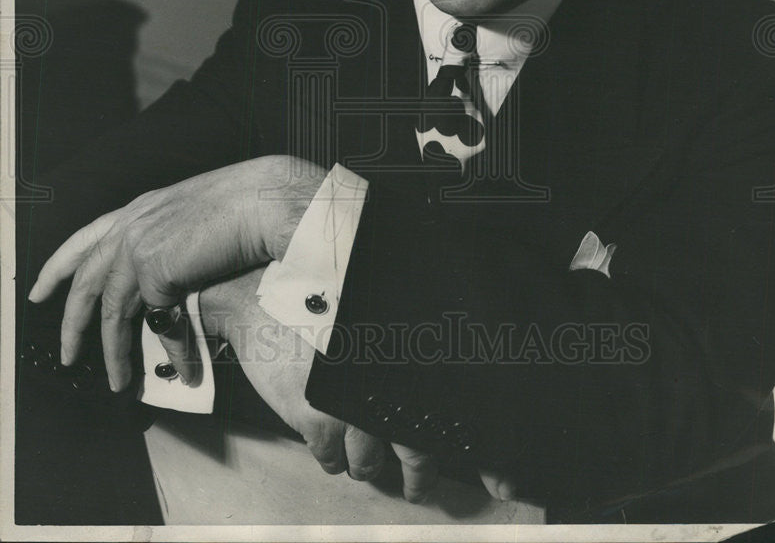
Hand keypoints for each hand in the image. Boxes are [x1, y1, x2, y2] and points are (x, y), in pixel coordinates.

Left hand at [28, 155, 325, 390]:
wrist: (265, 200)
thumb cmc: (250, 201)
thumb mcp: (197, 216)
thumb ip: (173, 242)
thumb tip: (171, 282)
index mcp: (142, 208)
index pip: (85, 238)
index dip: (58, 266)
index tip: (41, 290)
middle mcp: (132, 223)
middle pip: (85, 279)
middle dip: (71, 322)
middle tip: (67, 354)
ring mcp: (138, 246)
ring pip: (111, 310)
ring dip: (114, 352)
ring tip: (119, 381)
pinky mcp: (154, 271)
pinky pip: (157, 323)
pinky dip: (172, 350)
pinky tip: (183, 366)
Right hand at [202, 271, 514, 503]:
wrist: (261, 295)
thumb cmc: (324, 294)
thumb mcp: (375, 310)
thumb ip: (412, 342)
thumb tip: (445, 366)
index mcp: (409, 365)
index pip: (454, 418)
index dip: (488, 456)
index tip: (504, 484)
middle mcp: (385, 388)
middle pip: (419, 452)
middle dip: (423, 477)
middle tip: (422, 487)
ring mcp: (349, 407)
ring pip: (370, 462)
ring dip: (371, 467)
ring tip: (372, 467)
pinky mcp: (314, 418)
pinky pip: (331, 458)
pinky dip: (334, 459)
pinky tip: (334, 452)